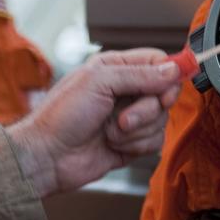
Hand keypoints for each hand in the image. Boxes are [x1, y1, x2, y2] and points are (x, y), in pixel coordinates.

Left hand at [7, 48, 181, 196]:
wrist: (47, 157)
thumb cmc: (61, 115)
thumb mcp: (99, 82)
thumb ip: (139, 74)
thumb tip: (172, 70)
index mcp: (115, 67)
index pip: (158, 62)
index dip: (168, 76)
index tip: (164, 91)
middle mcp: (125, 90)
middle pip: (164, 93)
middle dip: (147, 109)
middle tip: (123, 118)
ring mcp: (130, 117)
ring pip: (161, 120)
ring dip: (137, 131)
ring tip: (110, 132)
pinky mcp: (132, 142)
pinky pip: (155, 141)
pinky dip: (136, 145)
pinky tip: (113, 145)